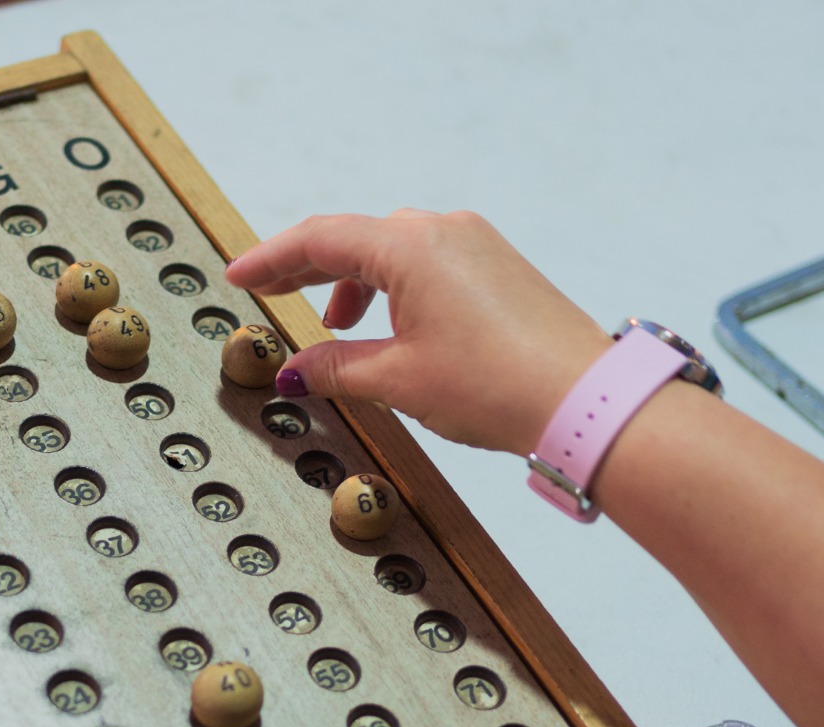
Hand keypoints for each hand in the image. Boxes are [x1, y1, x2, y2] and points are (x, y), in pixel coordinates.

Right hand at [225, 209, 611, 455]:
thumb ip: (338, 368)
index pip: (320, 240)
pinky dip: (393, 287)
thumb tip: (300, 370)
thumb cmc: (501, 383)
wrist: (583, 400)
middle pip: (354, 239)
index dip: (271, 260)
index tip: (240, 276)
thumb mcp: (398, 379)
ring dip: (354, 283)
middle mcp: (443, 230)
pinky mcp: (497, 266)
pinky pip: (427, 262)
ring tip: (335, 326)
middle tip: (270, 292)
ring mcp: (476, 244)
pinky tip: (388, 326)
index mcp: (410, 246)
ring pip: (392, 250)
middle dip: (308, 269)